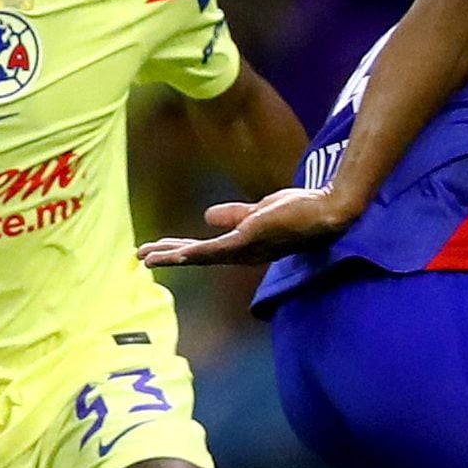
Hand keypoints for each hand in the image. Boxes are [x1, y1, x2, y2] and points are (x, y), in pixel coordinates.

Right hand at [136, 186, 357, 268]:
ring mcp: (245, 249)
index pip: (204, 250)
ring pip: (200, 256)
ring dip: (171, 257)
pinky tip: (175, 254)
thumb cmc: (300, 209)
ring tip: (146, 258)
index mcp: (243, 247)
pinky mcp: (248, 240)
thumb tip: (207, 215)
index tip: (155, 250)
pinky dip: (192, 253)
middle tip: (140, 257)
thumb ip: (234, 215)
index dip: (179, 250)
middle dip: (168, 256)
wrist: (327, 210)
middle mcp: (242, 255)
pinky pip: (214, 249)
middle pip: (197, 257)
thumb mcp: (259, 211)